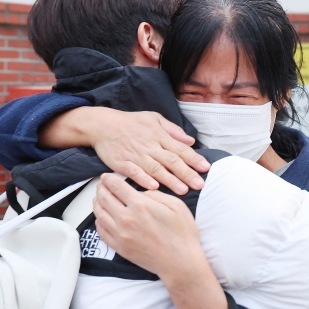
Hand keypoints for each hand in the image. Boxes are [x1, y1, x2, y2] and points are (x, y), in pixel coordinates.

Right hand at [39, 107, 210, 194]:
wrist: (102, 125)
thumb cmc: (130, 122)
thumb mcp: (154, 118)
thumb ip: (173, 130)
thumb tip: (190, 141)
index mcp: (159, 136)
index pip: (180, 149)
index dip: (194, 159)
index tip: (206, 168)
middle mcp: (150, 146)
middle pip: (171, 161)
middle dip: (187, 173)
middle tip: (200, 184)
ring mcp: (136, 155)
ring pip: (156, 169)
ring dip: (170, 180)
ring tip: (183, 190)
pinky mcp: (122, 163)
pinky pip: (134, 172)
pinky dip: (143, 180)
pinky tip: (153, 187)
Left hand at [94, 173, 230, 308]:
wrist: (180, 263)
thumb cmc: (182, 234)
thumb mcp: (175, 205)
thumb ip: (155, 194)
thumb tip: (140, 193)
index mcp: (140, 205)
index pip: (117, 187)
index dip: (109, 179)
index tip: (107, 176)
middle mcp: (126, 219)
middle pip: (104, 198)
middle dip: (101, 188)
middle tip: (101, 185)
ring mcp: (120, 235)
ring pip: (99, 214)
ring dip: (96, 203)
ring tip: (98, 198)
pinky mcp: (119, 247)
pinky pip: (101, 231)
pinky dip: (98, 221)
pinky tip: (101, 217)